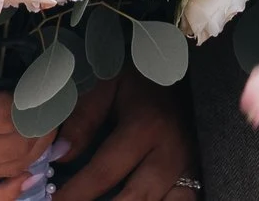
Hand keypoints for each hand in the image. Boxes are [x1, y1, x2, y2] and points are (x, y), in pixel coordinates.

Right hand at [0, 46, 45, 194]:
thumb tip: (13, 41)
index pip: (9, 115)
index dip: (39, 98)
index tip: (55, 74)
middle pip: (15, 148)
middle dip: (46, 125)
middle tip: (59, 96)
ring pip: (6, 171)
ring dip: (36, 150)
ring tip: (51, 121)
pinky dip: (10, 188)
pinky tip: (29, 172)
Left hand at [54, 75, 198, 200]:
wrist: (179, 71)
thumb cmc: (137, 77)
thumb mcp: (107, 83)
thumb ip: (83, 117)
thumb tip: (61, 155)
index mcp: (145, 127)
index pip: (104, 172)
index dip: (75, 194)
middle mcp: (170, 153)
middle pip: (134, 200)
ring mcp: (188, 168)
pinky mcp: (196, 175)